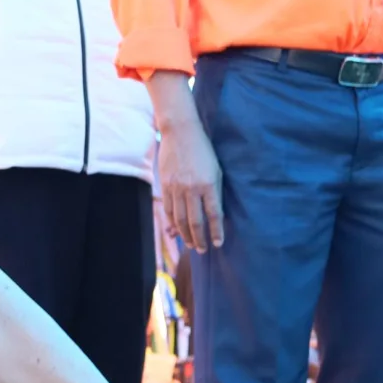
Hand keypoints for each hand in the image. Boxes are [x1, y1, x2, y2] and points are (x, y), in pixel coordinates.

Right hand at [156, 107, 225, 252]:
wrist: (180, 132)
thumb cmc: (203, 151)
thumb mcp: (216, 170)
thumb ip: (215, 192)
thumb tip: (212, 214)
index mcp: (209, 184)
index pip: (213, 215)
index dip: (216, 232)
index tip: (218, 244)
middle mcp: (192, 188)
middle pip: (195, 221)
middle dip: (199, 239)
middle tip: (202, 250)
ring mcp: (177, 188)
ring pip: (179, 219)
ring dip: (185, 234)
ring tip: (190, 244)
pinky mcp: (165, 185)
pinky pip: (168, 209)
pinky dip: (171, 222)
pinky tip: (176, 230)